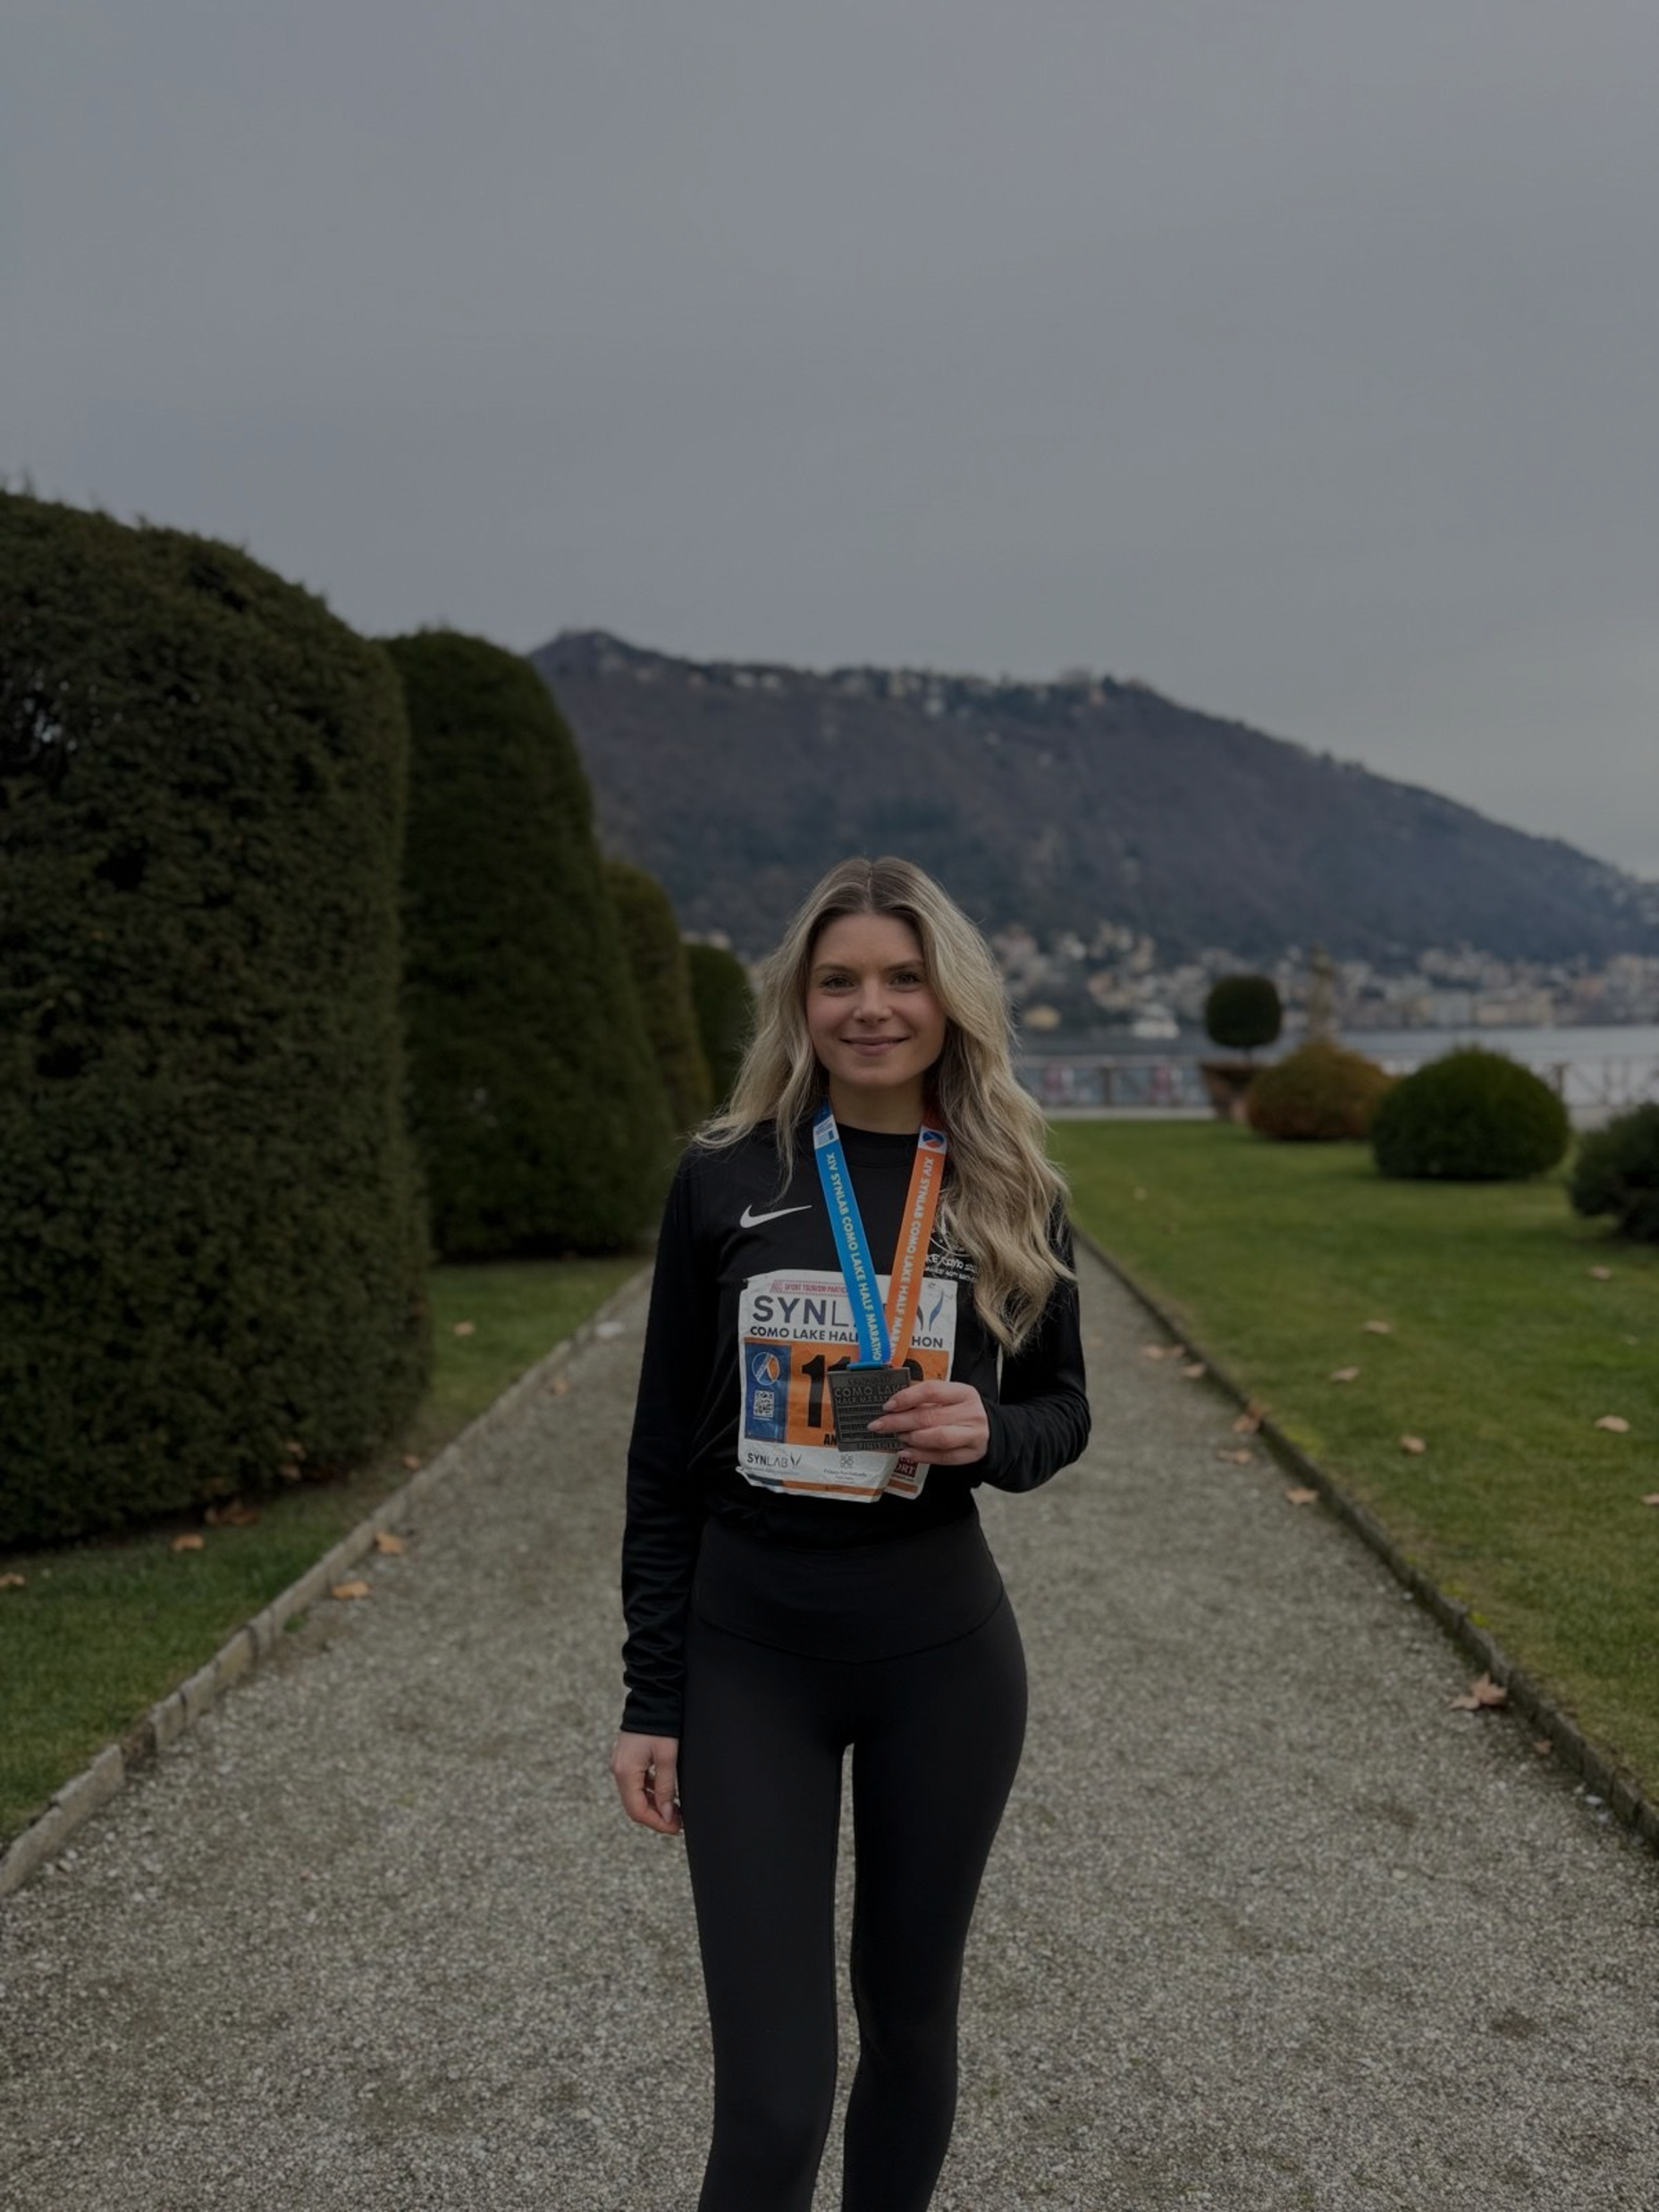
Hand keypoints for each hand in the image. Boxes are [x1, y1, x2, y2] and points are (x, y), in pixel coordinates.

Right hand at [611, 1730, 681, 1834]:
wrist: (652, 1698)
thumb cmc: (661, 1725)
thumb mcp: (668, 1758)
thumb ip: (666, 1788)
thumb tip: (668, 1815)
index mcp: (625, 1772)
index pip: (638, 1810)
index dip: (657, 1823)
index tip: (676, 1828)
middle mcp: (618, 1771)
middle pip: (635, 1806)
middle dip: (656, 1817)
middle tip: (678, 1822)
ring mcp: (620, 1765)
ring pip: (635, 1796)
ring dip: (654, 1806)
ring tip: (676, 1810)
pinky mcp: (626, 1760)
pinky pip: (636, 1784)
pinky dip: (650, 1792)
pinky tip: (667, 1794)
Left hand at [869, 1380, 988, 1464]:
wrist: (992, 1430)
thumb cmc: (962, 1411)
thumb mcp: (951, 1398)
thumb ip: (926, 1399)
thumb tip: (892, 1405)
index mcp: (963, 1392)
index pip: (931, 1390)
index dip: (906, 1397)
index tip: (887, 1405)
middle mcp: (970, 1412)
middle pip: (930, 1416)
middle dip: (899, 1422)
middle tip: (879, 1425)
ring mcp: (973, 1435)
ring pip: (938, 1437)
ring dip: (912, 1438)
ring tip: (897, 1437)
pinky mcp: (971, 1454)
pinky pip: (943, 1457)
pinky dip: (921, 1456)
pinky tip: (906, 1452)